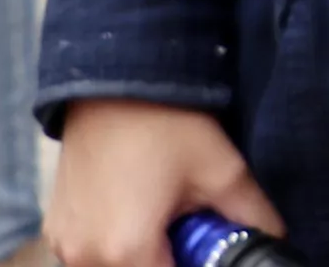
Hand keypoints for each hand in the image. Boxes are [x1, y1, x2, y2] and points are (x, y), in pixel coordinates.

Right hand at [45, 100, 280, 266]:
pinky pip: (89, 255)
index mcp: (127, 251)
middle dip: (169, 261)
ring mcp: (64, 245)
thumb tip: (273, 239)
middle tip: (188, 229)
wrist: (115, 80)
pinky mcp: (55, 228)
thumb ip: (252, 218)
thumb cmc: (166, 124)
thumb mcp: (222, 170)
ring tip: (161, 216)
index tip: (204, 247)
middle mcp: (85, 258)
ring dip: (141, 256)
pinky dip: (114, 246)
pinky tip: (135, 210)